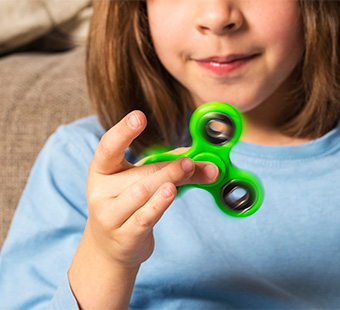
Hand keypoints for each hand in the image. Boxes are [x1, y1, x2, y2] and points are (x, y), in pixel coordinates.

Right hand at [68, 111, 217, 308]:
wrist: (109, 248)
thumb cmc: (129, 205)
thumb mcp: (143, 182)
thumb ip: (172, 168)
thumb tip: (209, 162)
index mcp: (102, 170)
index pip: (108, 147)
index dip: (123, 131)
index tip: (139, 116)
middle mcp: (101, 191)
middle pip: (141, 173)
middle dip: (169, 166)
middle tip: (191, 160)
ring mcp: (110, 215)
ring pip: (142, 192)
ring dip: (168, 179)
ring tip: (188, 170)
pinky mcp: (124, 235)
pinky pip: (145, 216)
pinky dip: (159, 204)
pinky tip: (171, 193)